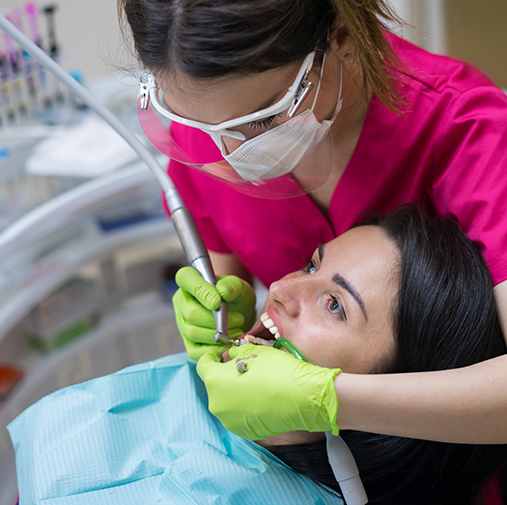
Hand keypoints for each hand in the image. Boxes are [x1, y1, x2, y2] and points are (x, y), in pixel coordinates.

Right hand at [172, 267, 255, 359]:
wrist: (242, 314)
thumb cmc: (237, 297)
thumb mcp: (240, 286)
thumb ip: (232, 286)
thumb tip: (222, 292)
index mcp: (191, 279)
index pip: (185, 278)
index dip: (201, 291)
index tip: (218, 302)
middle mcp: (182, 300)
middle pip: (190, 312)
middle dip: (217, 320)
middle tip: (238, 319)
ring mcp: (182, 322)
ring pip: (192, 332)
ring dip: (218, 335)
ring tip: (236, 330)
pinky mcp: (188, 342)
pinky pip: (195, 350)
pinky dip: (214, 349)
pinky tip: (227, 343)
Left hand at [197, 344, 340, 439]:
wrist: (302, 397)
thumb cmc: (277, 370)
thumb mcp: (253, 351)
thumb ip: (234, 353)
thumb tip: (228, 357)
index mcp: (215, 381)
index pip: (203, 365)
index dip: (211, 357)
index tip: (218, 355)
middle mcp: (217, 403)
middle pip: (215, 384)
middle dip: (225, 375)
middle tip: (243, 367)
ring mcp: (229, 420)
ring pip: (226, 400)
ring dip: (234, 391)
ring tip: (255, 383)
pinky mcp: (243, 431)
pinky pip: (238, 414)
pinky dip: (244, 406)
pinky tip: (261, 397)